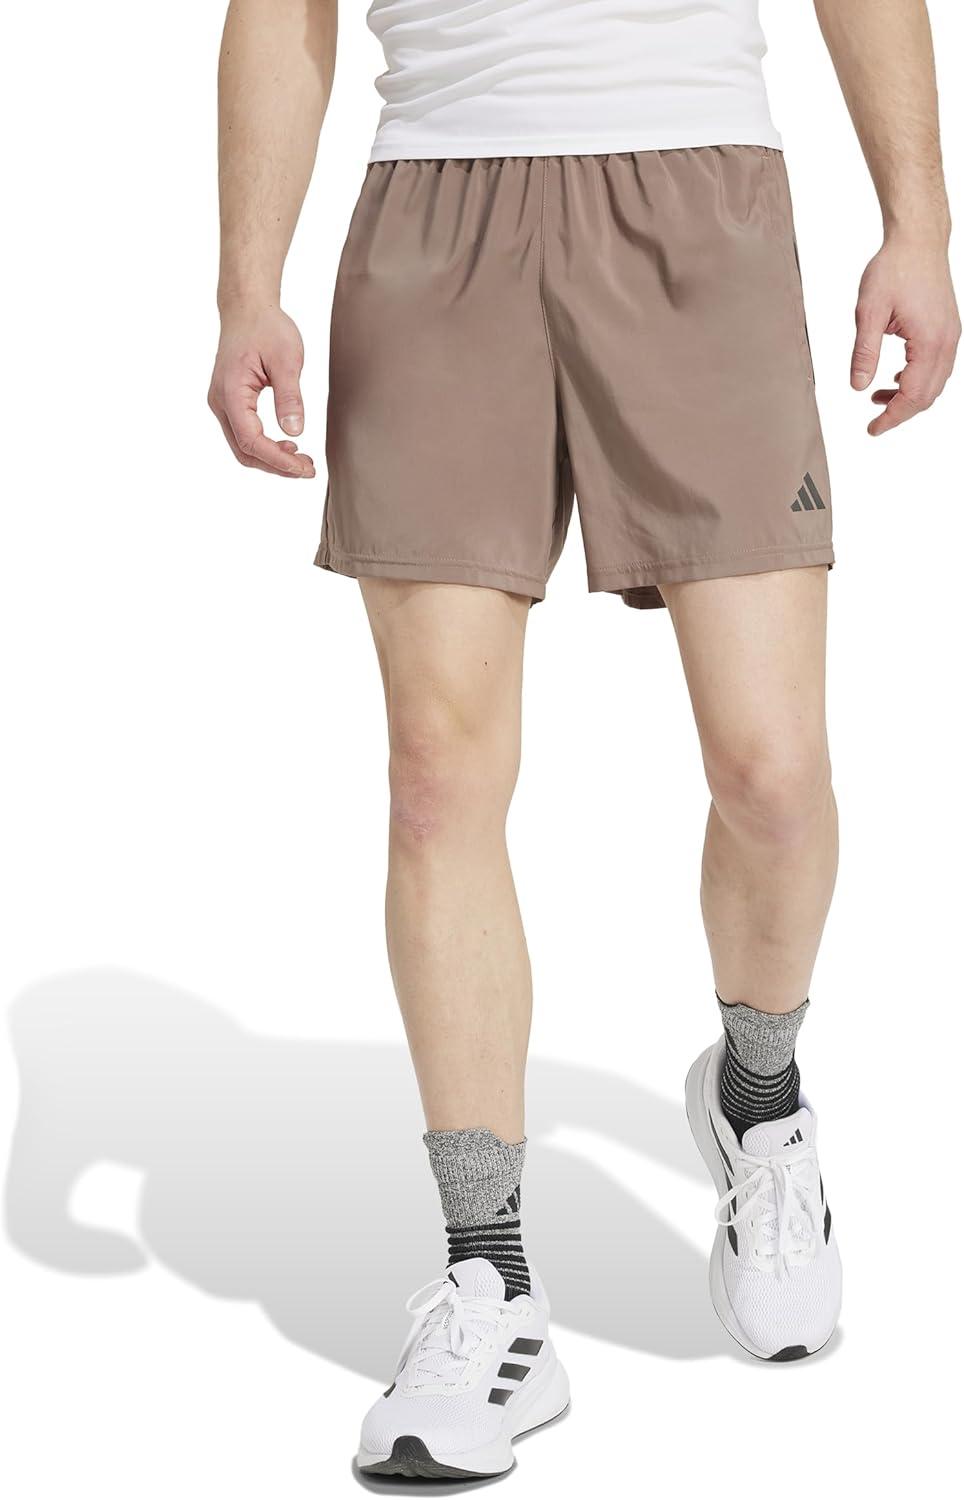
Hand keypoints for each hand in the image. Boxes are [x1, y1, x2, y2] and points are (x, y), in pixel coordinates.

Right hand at [208, 305, 315, 477]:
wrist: (247, 309)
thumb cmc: (266, 327)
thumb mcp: (287, 360)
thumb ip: (290, 397)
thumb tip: (294, 432)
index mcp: (230, 392)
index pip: (251, 440)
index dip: (278, 460)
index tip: (304, 468)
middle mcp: (220, 402)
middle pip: (244, 451)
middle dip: (276, 466)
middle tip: (308, 469)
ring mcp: (222, 404)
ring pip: (243, 446)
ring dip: (271, 459)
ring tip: (302, 460)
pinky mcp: (230, 403)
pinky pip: (244, 434)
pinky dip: (265, 447)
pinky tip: (288, 445)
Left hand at [851, 237, 959, 435]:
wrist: (918, 241)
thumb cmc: (894, 268)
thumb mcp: (868, 312)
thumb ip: (864, 353)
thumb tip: (857, 387)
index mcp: (929, 342)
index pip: (912, 396)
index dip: (892, 417)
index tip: (872, 429)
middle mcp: (946, 342)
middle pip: (927, 396)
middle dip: (900, 413)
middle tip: (874, 421)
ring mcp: (950, 335)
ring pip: (934, 383)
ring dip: (908, 397)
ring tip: (877, 398)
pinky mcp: (947, 329)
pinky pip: (936, 367)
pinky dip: (917, 380)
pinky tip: (895, 379)